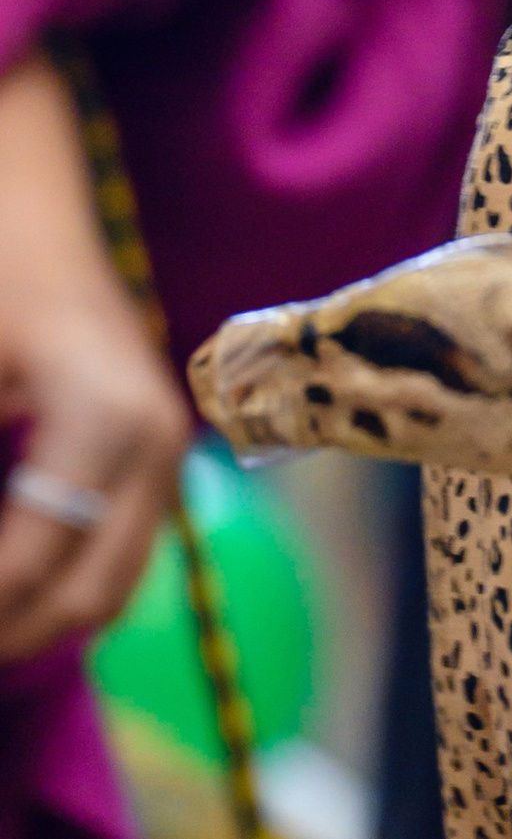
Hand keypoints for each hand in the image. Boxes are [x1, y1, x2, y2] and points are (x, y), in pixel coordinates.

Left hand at [0, 52, 190, 664]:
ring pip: (108, 590)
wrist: (32, 202)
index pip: (29, 558)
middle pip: (86, 596)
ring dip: (30, 624)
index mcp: (105, 414)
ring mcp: (166, 453)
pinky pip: (113, 557)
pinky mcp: (155, 457)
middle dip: (6, 636)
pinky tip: (1, 596)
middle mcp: (155, 444)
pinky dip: (54, 590)